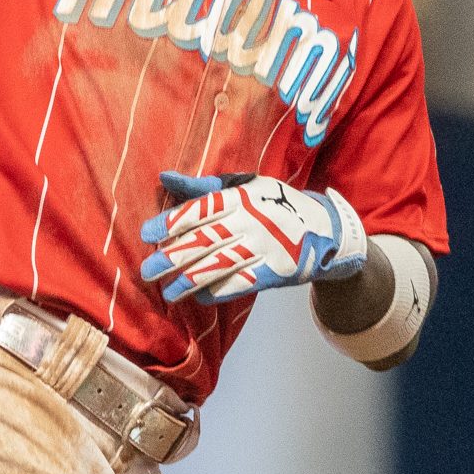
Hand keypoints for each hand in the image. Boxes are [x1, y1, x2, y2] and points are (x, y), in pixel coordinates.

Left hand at [136, 172, 367, 304]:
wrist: (327, 229)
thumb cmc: (278, 203)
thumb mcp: (246, 186)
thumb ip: (203, 187)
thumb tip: (164, 177)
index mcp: (241, 198)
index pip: (199, 210)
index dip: (170, 222)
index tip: (146, 234)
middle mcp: (250, 222)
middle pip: (204, 240)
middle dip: (172, 257)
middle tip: (147, 270)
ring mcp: (264, 248)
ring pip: (219, 266)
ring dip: (189, 281)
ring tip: (168, 291)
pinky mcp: (275, 271)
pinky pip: (241, 284)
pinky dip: (219, 291)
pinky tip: (200, 296)